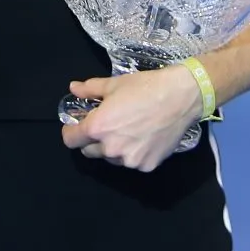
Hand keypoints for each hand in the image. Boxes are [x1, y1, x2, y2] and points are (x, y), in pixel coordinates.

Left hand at [61, 65, 203, 171]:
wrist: (179, 98)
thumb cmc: (143, 88)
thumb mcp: (112, 84)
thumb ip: (89, 89)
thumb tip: (73, 88)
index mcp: (98, 128)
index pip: (71, 141)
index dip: (70, 132)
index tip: (76, 126)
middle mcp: (111, 149)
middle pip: (89, 151)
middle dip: (91, 140)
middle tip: (104, 126)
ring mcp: (130, 160)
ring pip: (111, 158)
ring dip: (112, 148)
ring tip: (125, 130)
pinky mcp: (147, 166)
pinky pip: (132, 162)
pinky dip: (132, 153)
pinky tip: (141, 138)